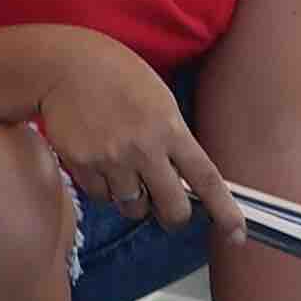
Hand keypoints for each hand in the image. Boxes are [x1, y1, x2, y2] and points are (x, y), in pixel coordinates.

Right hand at [32, 38, 222, 229]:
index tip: (236, 234)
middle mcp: (144, 149)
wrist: (64, 66)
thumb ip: (173, 138)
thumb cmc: (116, 76)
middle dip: (173, 216)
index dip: (224, 210)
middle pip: (172, 209)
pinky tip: (100, 160)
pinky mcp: (83, 166)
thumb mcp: (159, 99)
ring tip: (124, 169)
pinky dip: (105, 189)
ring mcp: (112, 160)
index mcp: (170, 128)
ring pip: (134, 208)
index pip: (206, 178)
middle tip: (168, 209)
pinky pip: (102, 197)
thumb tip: (183, 178)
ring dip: (134, 200)